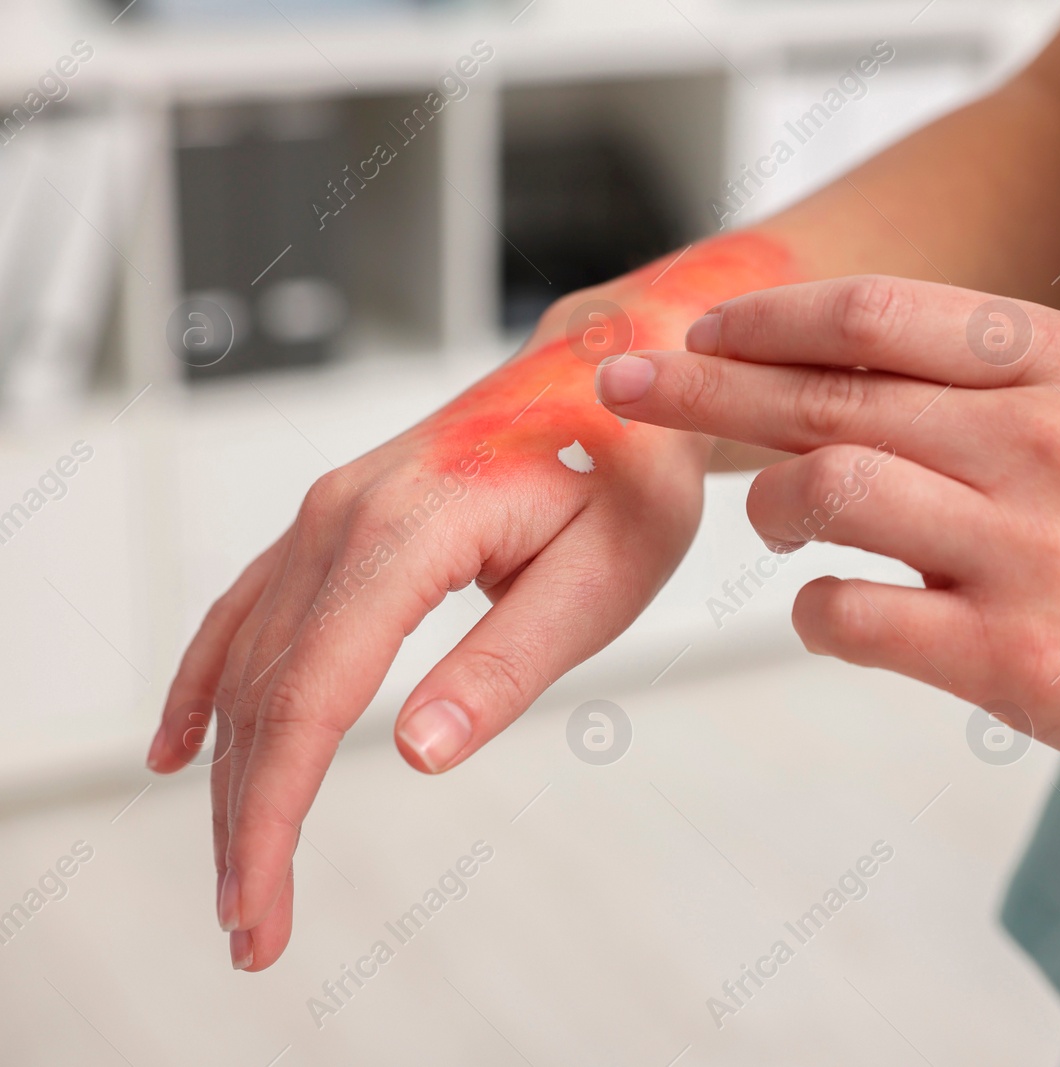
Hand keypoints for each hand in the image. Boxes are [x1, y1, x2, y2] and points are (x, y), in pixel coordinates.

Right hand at [148, 234, 797, 970]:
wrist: (614, 375)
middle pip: (266, 690)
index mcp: (409, 528)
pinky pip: (251, 609)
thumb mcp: (602, 577)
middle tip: (250, 929)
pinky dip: (211, 682)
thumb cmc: (628, 474)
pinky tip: (182, 742)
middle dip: (247, 818)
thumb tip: (416, 752)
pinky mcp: (338, 520)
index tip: (260, 907)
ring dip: (229, 770)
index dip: (274, 813)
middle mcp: (344, 514)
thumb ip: (508, 663)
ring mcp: (331, 512)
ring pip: (249, 659)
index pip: (312, 694)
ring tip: (235, 872)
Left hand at [596, 276, 1059, 809]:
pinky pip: (849, 613)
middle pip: (821, 389)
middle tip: (626, 387)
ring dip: (769, 505)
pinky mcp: (1010, 657)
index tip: (698, 330)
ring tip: (778, 523)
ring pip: (823, 485)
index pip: (871, 317)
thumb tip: (836, 377)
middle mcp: (1039, 440)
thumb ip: (988, 388)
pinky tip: (831, 611)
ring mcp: (1024, 548)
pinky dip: (813, 611)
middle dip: (700, 383)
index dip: (762, 320)